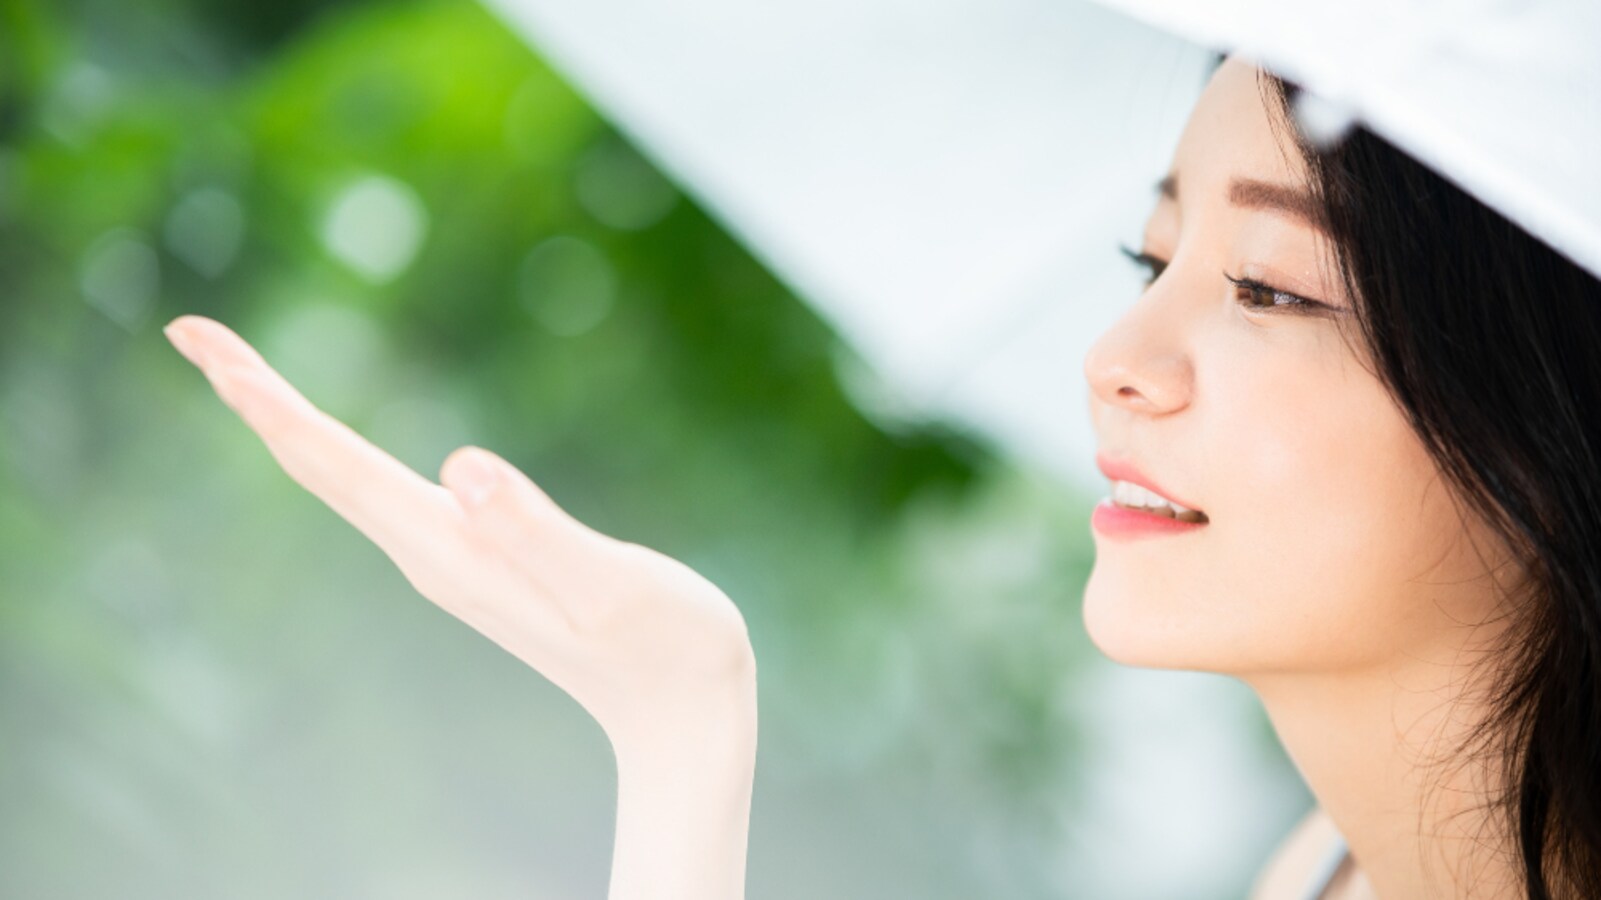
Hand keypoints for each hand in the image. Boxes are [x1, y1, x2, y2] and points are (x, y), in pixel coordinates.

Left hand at [162, 314, 756, 755]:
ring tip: (240, 370)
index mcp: (450, 551)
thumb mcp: (610, 585)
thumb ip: (536, 531)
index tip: (200, 339)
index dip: (266, 398)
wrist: (682, 713)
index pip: (335, 462)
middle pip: (321, 468)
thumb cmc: (666, 647)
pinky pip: (381, 495)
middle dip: (255, 396)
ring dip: (288, 422)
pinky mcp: (477, 562)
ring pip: (344, 482)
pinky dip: (339, 452)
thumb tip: (460, 467)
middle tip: (189, 330)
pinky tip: (332, 442)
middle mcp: (433, 556)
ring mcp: (451, 562)